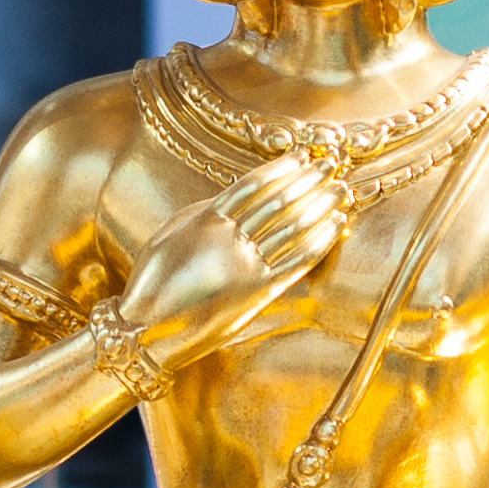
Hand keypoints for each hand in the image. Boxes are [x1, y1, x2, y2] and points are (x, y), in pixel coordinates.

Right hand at [108, 159, 343, 358]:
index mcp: (206, 221)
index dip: (281, 168)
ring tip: (340, 189)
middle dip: (308, 180)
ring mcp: (245, 267)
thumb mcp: (168, 235)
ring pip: (293, 228)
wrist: (148, 332)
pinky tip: (336, 224)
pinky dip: (320, 241)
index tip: (302, 156)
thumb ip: (201, 213)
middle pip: (279, 202)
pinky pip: (297, 263)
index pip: (253, 185)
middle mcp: (229, 240)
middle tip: (331, 164)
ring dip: (321, 205)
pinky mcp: (258, 294)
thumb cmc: (154, 282)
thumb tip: (230, 195)